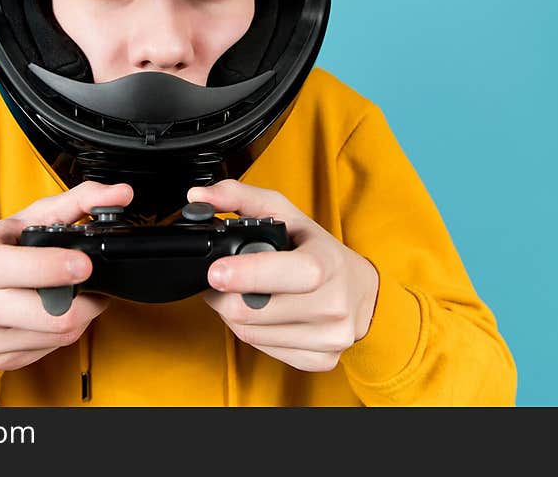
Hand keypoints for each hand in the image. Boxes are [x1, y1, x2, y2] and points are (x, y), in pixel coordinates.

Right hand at [0, 181, 132, 371]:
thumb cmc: (0, 249)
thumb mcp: (33, 217)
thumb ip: (81, 201)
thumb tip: (120, 194)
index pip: (13, 270)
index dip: (52, 269)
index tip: (84, 264)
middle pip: (52, 316)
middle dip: (85, 298)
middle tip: (89, 280)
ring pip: (59, 336)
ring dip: (79, 315)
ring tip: (72, 294)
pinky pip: (50, 350)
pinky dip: (62, 332)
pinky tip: (54, 313)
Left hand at [189, 179, 378, 371]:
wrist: (359, 289)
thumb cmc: (316, 248)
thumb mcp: (284, 213)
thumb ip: (238, 197)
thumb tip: (198, 196)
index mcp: (328, 261)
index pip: (291, 273)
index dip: (249, 275)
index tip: (216, 272)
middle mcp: (334, 303)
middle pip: (254, 312)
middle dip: (224, 295)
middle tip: (220, 279)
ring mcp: (330, 336)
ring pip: (252, 335)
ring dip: (233, 315)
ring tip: (242, 294)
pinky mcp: (321, 361)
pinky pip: (265, 351)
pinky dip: (253, 333)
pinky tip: (260, 315)